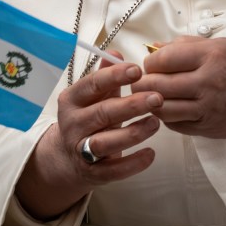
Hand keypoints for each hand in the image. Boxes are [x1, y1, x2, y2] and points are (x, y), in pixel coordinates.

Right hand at [16, 59, 160, 219]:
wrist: (68, 157)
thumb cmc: (88, 118)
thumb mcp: (92, 95)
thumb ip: (104, 75)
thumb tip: (115, 52)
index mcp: (71, 100)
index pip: (91, 85)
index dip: (114, 77)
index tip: (137, 70)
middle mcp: (72, 124)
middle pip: (102, 113)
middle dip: (131, 105)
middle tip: (157, 98)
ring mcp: (80, 150)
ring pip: (106, 142)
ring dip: (133, 133)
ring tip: (156, 123)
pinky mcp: (93, 173)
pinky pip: (114, 170)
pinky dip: (133, 163)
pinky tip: (150, 153)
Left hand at [133, 37, 225, 150]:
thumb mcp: (222, 46)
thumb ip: (186, 46)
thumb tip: (153, 48)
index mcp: (213, 56)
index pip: (164, 59)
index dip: (150, 62)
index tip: (150, 64)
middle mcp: (210, 82)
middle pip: (158, 86)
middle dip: (143, 83)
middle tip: (141, 81)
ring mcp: (209, 108)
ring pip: (163, 109)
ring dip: (151, 102)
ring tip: (151, 95)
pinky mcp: (209, 128)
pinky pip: (175, 124)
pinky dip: (166, 116)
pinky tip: (169, 107)